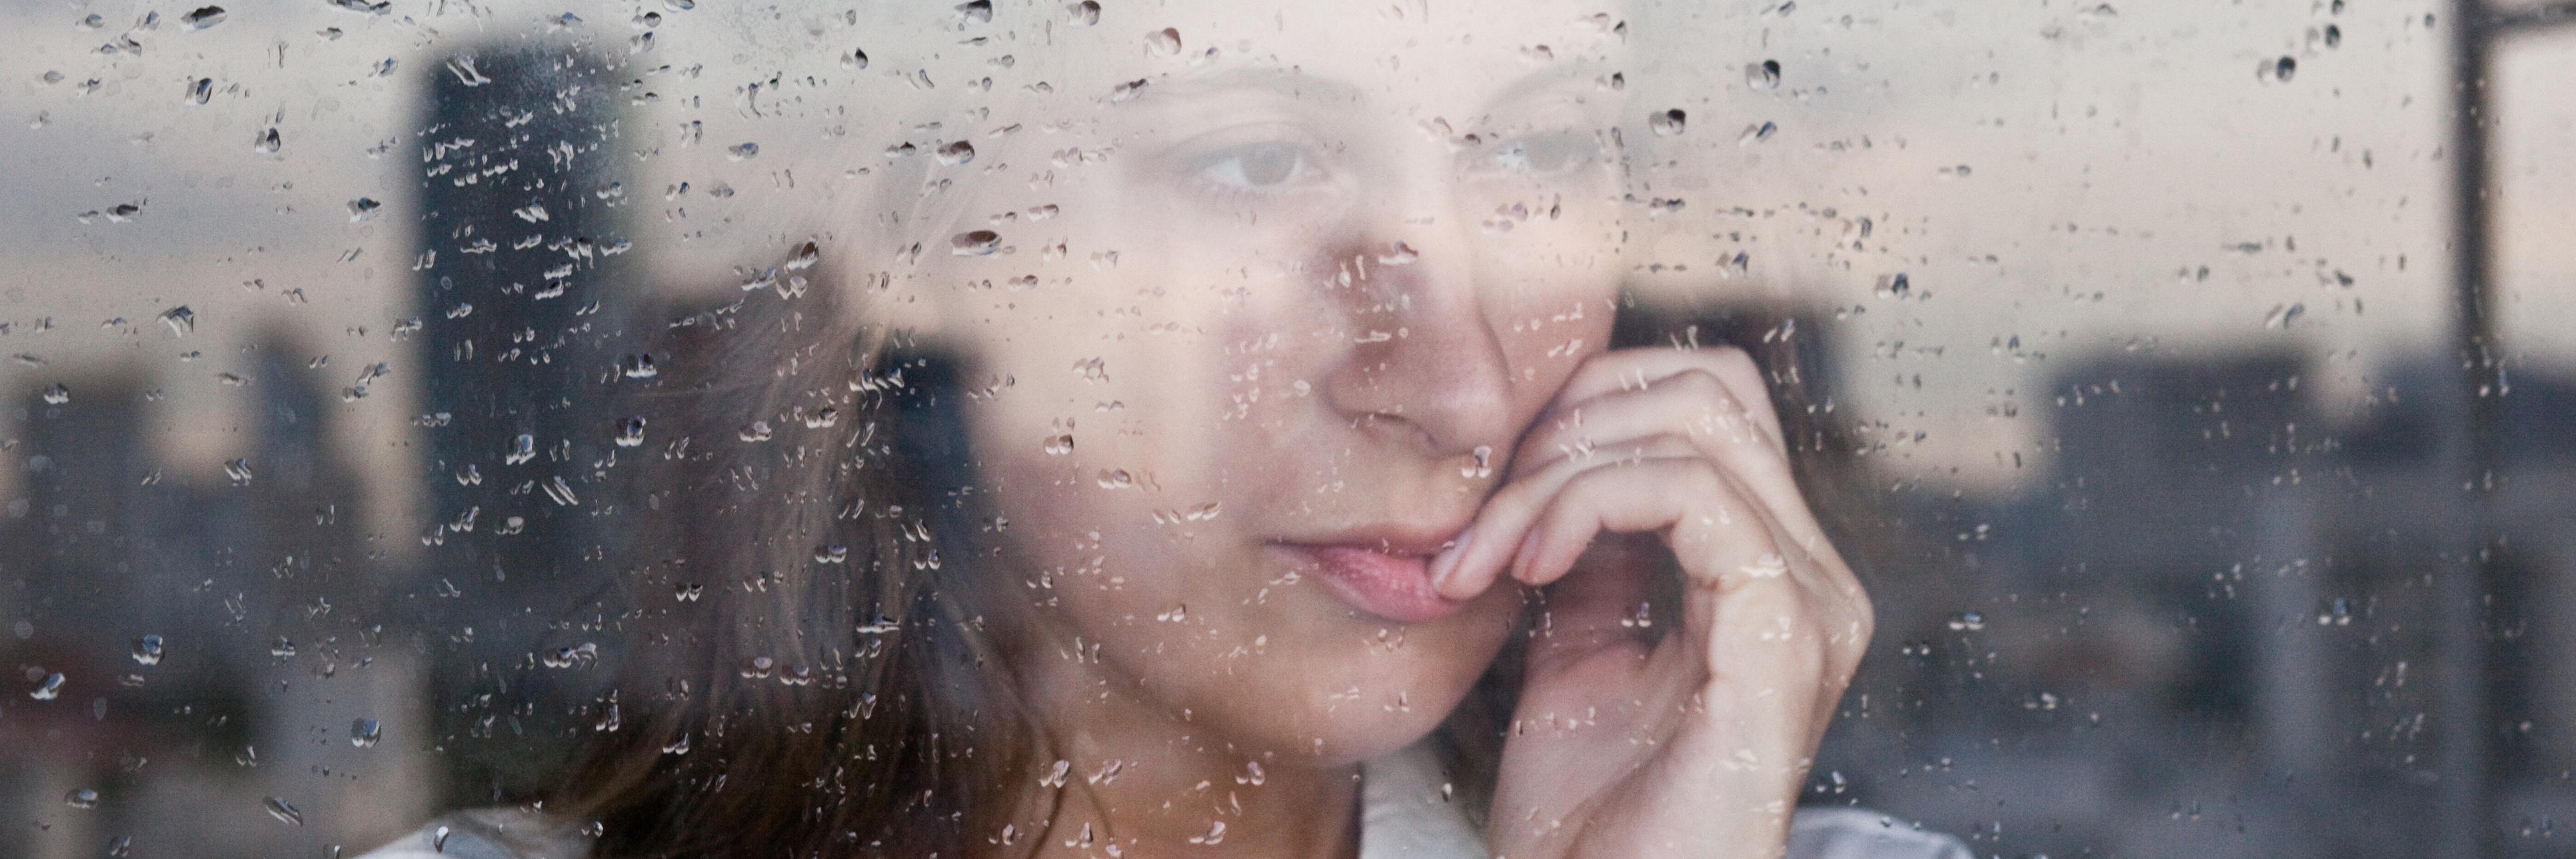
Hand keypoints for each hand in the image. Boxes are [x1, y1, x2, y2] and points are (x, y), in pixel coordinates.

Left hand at [1428, 346, 1872, 858]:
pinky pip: (1690, 494)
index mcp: (1772, 573)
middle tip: (1480, 514)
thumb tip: (1554, 457)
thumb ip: (1587, 552)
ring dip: (1554, 471)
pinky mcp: (1783, 636)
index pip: (1703, 401)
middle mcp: (1813, 578)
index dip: (1584, 408)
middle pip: (1708, 387)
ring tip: (1485, 553)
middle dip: (1568, 422)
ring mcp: (1810, 605)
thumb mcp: (1575, 650)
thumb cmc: (1585, 819)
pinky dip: (1585, 504)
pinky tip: (1529, 567)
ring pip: (1692, 427)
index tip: (1488, 490)